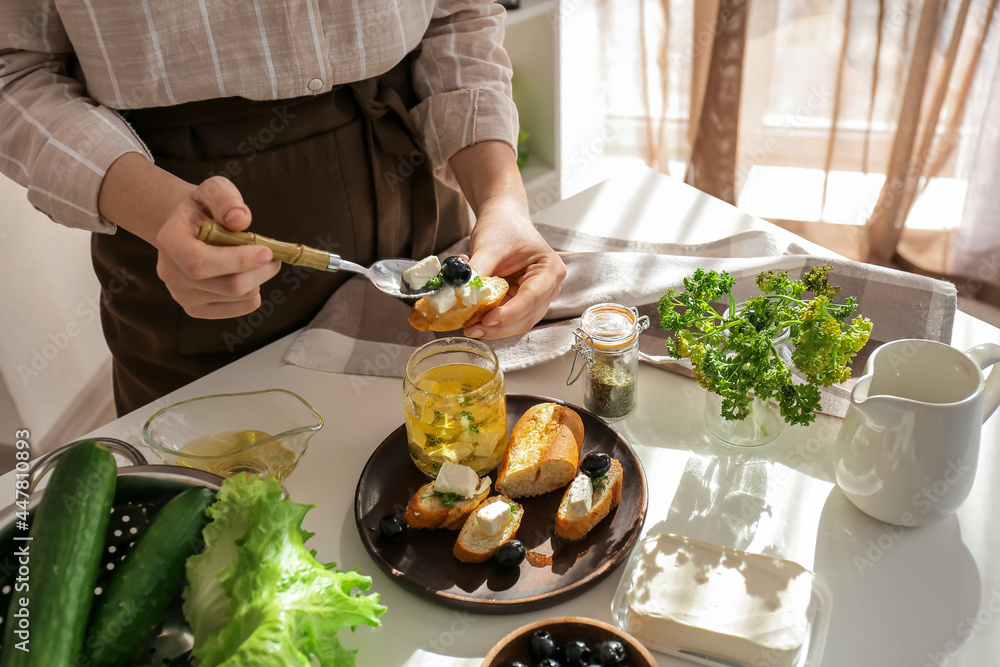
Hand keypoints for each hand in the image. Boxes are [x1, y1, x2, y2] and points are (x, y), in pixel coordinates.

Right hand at [154, 176, 279, 318]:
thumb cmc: (204, 207)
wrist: (189, 228)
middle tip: (274, 255)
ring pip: (238, 297)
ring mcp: (182, 295)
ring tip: (255, 260)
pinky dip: (254, 293)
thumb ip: (226, 199)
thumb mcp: (213, 190)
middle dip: (260, 271)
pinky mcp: (197, 309)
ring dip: (258, 279)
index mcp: (169, 241)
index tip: (266, 251)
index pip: (200, 263)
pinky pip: (239, 308)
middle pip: (227, 285)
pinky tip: (246, 275)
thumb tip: (239, 220)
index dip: (237, 261)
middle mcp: (170, 273)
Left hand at [463, 197, 565, 338]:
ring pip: (517, 323)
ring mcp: (536, 296)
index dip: (510, 313)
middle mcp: (548, 287)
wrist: (502, 218)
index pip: (532, 298)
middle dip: (499, 326)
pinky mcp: (520, 301)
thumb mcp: (489, 247)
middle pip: (527, 317)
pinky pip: (506, 317)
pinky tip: (471, 313)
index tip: (487, 318)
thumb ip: (478, 272)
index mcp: (550, 269)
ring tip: (468, 325)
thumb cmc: (503, 226)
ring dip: (493, 328)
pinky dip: (489, 319)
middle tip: (472, 328)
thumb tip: (462, 295)